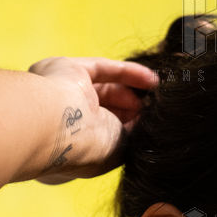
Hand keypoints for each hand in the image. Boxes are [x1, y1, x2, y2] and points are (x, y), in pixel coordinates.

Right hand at [26, 56, 157, 184]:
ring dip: (132, 91)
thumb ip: (132, 133)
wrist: (59, 129)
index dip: (127, 129)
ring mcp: (63, 91)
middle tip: (155, 110)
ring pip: (103, 87)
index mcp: (71, 144)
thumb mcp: (119, 148)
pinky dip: (129, 73)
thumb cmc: (87, 148)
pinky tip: (152, 81)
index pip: (102, 133)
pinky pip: (103, 68)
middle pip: (103, 108)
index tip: (151, 128)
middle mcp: (64, 118)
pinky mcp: (68, 69)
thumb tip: (147, 121)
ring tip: (157, 96)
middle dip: (131, 109)